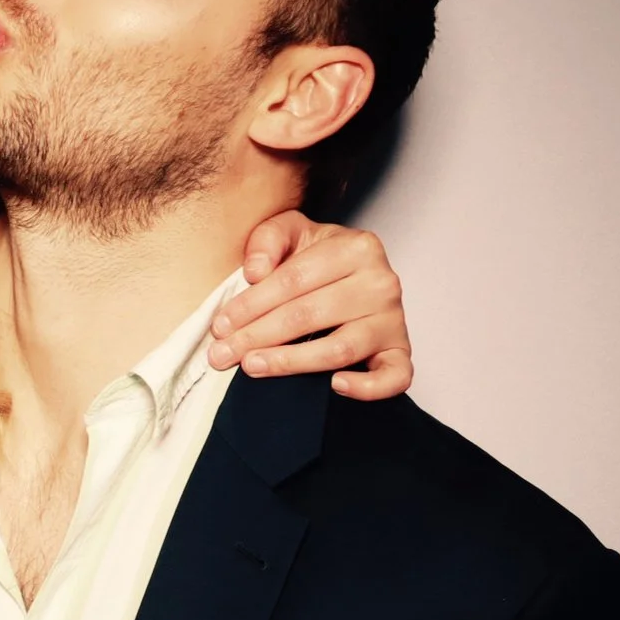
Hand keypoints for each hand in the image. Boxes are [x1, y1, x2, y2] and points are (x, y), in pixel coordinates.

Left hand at [211, 210, 412, 399]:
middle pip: (310, 315)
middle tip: (222, 355)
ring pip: (340, 348)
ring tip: (252, 367)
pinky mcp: (400, 352)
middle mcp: (381, 282)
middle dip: (258, 337)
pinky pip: (394, 377)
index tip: (220, 325)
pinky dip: (367, 387)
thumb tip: (255, 272)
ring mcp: (394, 319)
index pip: (293, 280)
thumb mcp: (290, 232)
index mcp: (356, 247)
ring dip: (291, 362)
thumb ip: (269, 239)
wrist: (352, 274)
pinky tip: (334, 386)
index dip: (251, 305)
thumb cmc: (316, 258)